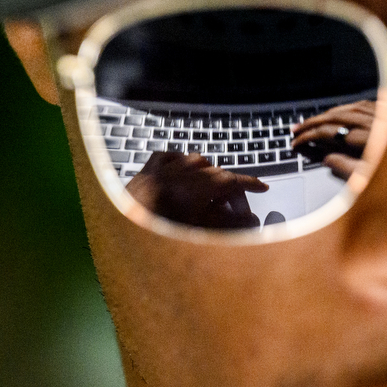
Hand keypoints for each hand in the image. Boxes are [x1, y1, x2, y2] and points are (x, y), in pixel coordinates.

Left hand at [125, 151, 268, 228]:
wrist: (123, 221)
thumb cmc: (160, 228)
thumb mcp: (201, 229)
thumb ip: (228, 223)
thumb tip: (250, 221)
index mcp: (204, 183)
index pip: (236, 180)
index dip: (251, 184)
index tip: (262, 187)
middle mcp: (188, 169)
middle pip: (218, 174)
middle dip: (228, 191)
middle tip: (233, 211)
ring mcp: (169, 165)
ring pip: (196, 163)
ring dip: (206, 176)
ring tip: (207, 196)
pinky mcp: (151, 166)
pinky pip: (172, 157)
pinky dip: (180, 165)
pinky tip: (180, 174)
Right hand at [291, 99, 375, 180]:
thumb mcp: (369, 179)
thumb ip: (345, 168)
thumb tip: (325, 159)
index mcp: (367, 139)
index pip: (328, 133)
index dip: (309, 137)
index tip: (296, 143)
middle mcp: (374, 122)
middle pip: (335, 117)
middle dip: (312, 123)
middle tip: (296, 130)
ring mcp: (383, 116)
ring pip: (347, 108)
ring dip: (327, 115)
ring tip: (312, 122)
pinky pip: (363, 105)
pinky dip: (347, 109)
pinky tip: (338, 114)